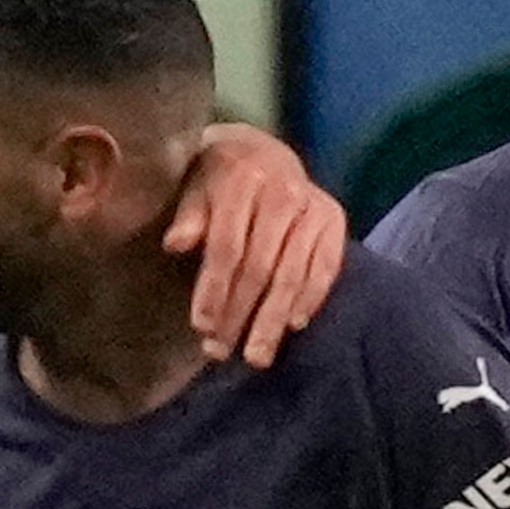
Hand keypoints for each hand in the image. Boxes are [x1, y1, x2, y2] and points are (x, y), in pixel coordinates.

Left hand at [168, 125, 347, 370]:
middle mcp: (283, 192)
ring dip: (273, 320)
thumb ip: (189, 216)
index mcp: (242, 179)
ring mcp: (313, 207)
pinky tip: (294, 325)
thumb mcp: (197, 188)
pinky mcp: (335, 221)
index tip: (201, 327)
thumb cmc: (222, 179)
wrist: (267, 152)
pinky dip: (310, 299)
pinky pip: (325, 269)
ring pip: (292, 274)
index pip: (227, 246)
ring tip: (257, 355)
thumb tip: (174, 244)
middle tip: (221, 352)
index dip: (213, 289)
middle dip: (239, 314)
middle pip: (259, 267)